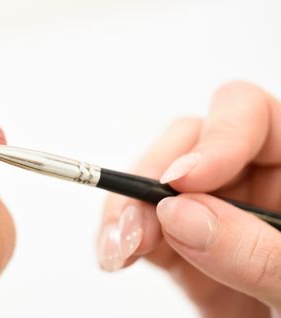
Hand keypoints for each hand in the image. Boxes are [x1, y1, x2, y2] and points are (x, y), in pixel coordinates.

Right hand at [96, 82, 280, 317]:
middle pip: (188, 142)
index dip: (215, 138)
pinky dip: (118, 237)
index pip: (252, 117)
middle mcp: (252, 185)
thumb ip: (257, 253)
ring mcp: (214, 216)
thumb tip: (181, 214)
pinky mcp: (184, 251)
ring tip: (120, 248)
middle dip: (153, 178)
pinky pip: (141, 226)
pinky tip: (115, 255)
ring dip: (127, 210)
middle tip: (141, 223)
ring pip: (153, 181)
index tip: (183, 181)